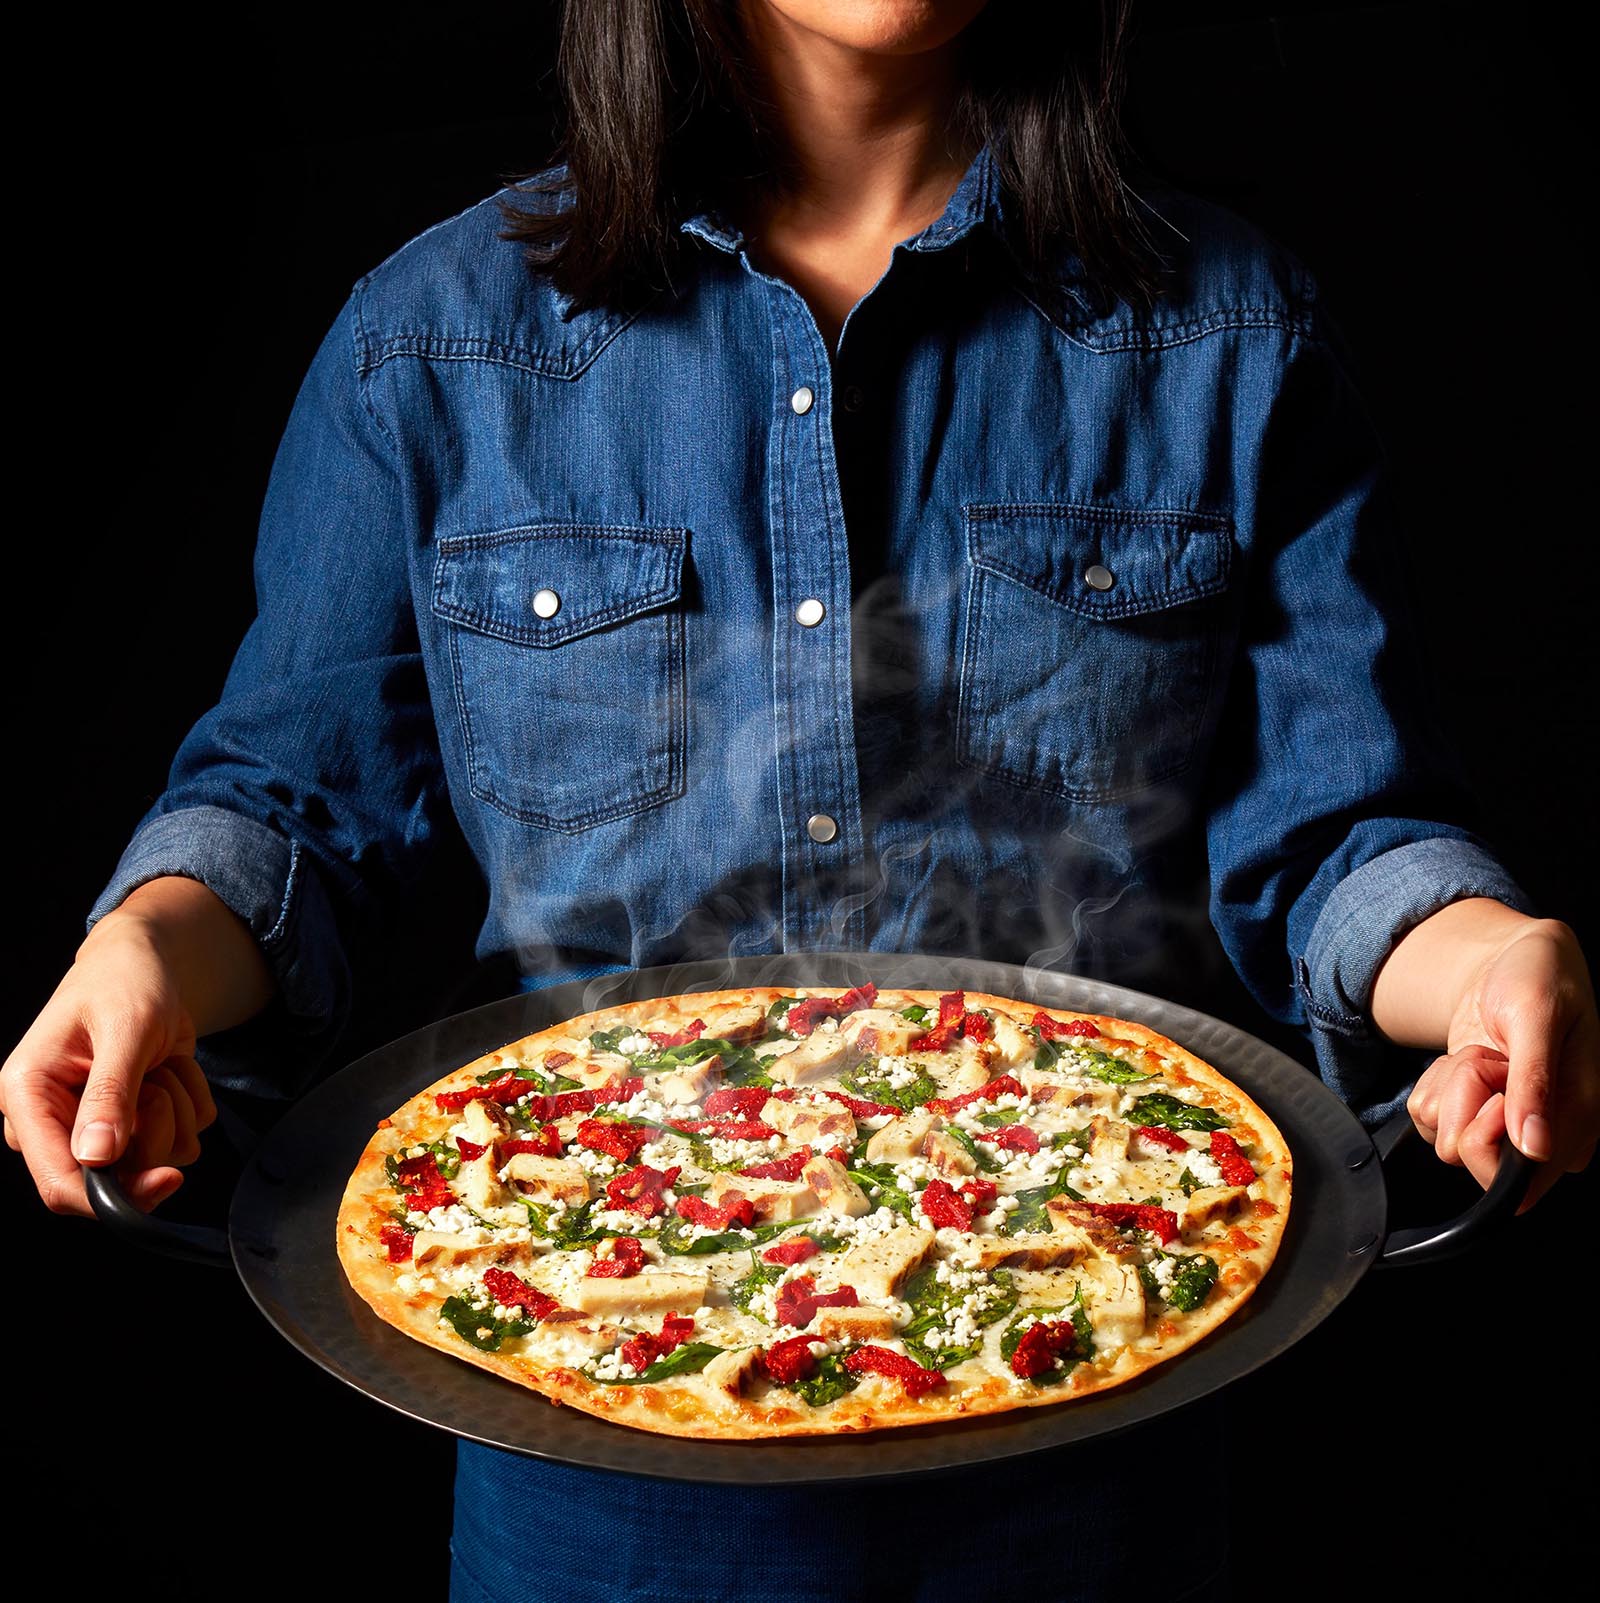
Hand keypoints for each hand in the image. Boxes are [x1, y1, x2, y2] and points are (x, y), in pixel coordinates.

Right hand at [1, 911, 217, 1216]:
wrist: (149, 965)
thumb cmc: (124, 982)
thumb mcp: (124, 1029)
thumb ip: (110, 1093)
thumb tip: (97, 1158)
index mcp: (29, 1097)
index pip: (57, 1182)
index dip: (111, 1196)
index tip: (167, 1178)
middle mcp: (55, 1122)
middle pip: (113, 1180)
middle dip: (154, 1132)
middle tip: (156, 1078)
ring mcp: (95, 1126)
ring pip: (157, 1160)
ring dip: (178, 1109)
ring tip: (160, 1064)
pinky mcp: (135, 1122)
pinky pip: (185, 1137)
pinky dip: (192, 1101)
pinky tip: (171, 1067)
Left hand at [1406, 917, 1598, 1209]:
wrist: (1511, 960)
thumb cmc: (1539, 979)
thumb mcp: (1537, 1018)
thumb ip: (1534, 1082)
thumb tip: (1535, 1148)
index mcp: (1577, 1123)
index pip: (1521, 1185)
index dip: (1490, 1138)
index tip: (1499, 1085)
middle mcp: (1541, 1137)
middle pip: (1470, 1162)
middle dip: (1464, 1103)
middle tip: (1491, 1061)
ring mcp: (1502, 1128)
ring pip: (1443, 1139)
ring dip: (1452, 1086)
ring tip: (1487, 1053)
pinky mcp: (1469, 1114)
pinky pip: (1426, 1119)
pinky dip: (1436, 1083)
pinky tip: (1470, 1060)